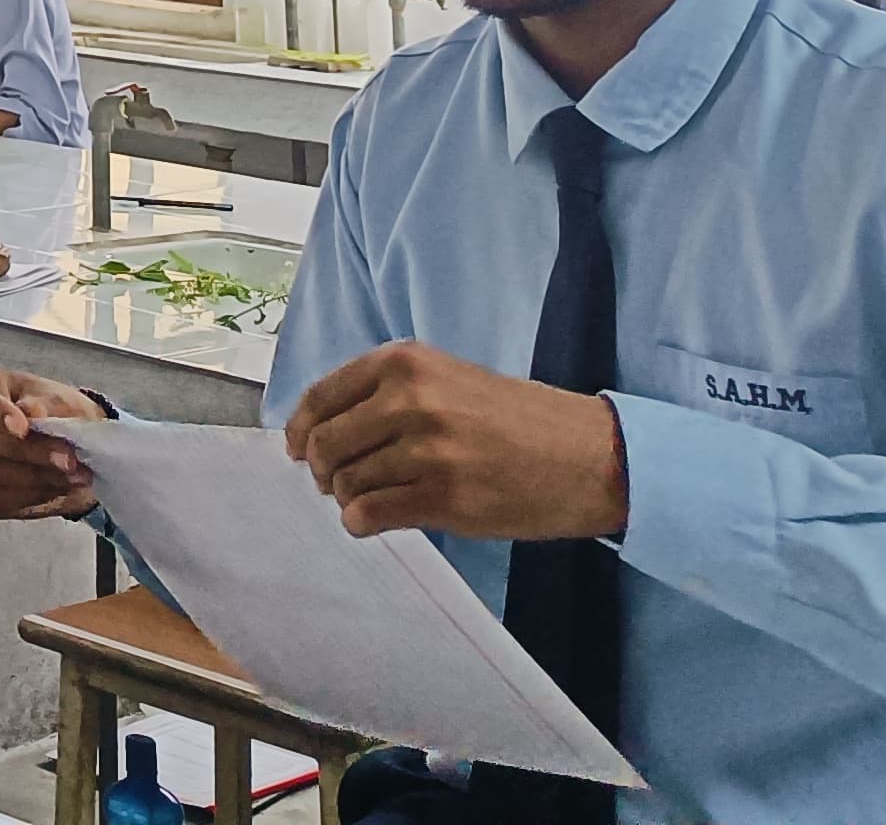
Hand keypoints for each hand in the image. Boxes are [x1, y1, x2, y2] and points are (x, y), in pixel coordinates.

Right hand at [0, 362, 108, 520]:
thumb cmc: (49, 407)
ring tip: (74, 475)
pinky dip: (34, 493)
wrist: (61, 440)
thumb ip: (45, 403)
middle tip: (69, 458)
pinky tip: (61, 486)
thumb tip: (33, 412)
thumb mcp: (55, 396)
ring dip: (36, 476)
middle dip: (29, 451)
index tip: (23, 427)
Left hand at [286, 341, 628, 541]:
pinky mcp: (446, 497)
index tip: (296, 447)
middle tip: (332, 482)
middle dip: (321, 469)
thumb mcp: (447, 379)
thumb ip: (386, 395)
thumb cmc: (518, 420)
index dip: (300, 428)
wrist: (589, 456)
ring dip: (346, 498)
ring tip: (367, 499)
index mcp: (405, 363)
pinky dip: (361, 522)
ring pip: (346, 482)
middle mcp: (411, 400)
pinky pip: (372, 514)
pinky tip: (372, 521)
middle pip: (326, 442)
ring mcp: (428, 450)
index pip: (322, 396)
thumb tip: (318, 430)